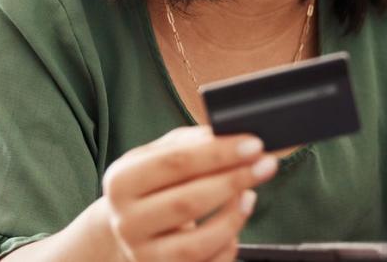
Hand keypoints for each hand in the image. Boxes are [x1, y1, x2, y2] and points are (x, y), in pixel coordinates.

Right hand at [102, 125, 278, 261]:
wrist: (128, 230)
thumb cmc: (150, 187)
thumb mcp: (156, 157)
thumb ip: (188, 143)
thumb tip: (224, 137)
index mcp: (121, 182)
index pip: (174, 163)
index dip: (218, 153)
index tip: (252, 144)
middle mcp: (126, 222)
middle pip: (187, 202)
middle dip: (234, 181)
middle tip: (265, 165)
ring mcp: (143, 255)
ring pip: (197, 243)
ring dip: (233, 217)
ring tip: (250, 195)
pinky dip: (228, 243)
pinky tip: (236, 221)